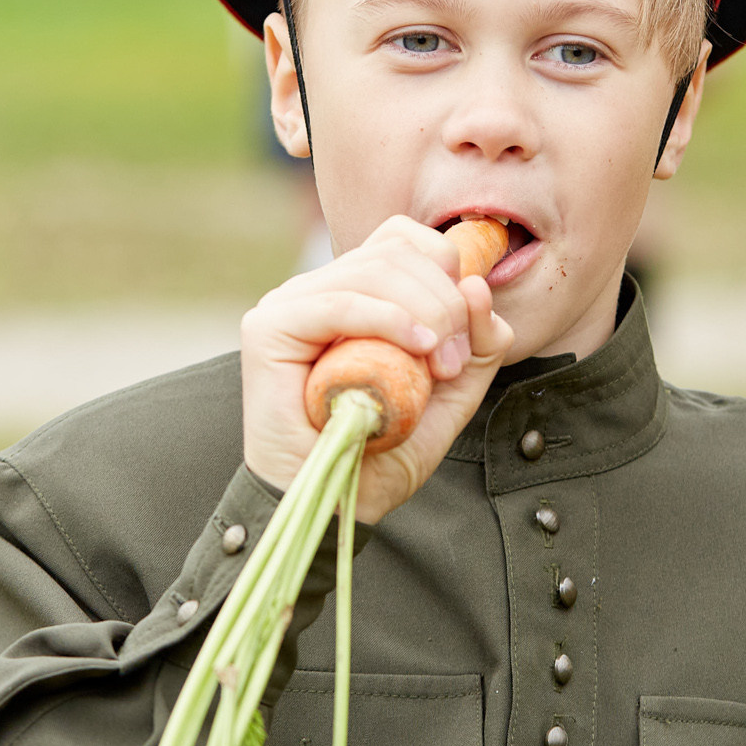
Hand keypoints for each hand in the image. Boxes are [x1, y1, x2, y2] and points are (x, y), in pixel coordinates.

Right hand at [241, 215, 513, 525]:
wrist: (335, 507)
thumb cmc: (382, 454)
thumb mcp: (451, 394)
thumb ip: (477, 345)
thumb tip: (477, 287)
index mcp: (356, 295)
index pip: (403, 238)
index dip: (446, 269)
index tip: (468, 332)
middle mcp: (319, 290)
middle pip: (396, 252)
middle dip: (445, 302)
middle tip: (456, 365)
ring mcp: (290, 305)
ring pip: (374, 270)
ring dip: (427, 315)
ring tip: (439, 368)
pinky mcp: (269, 329)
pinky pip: (339, 302)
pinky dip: (388, 319)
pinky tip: (417, 347)